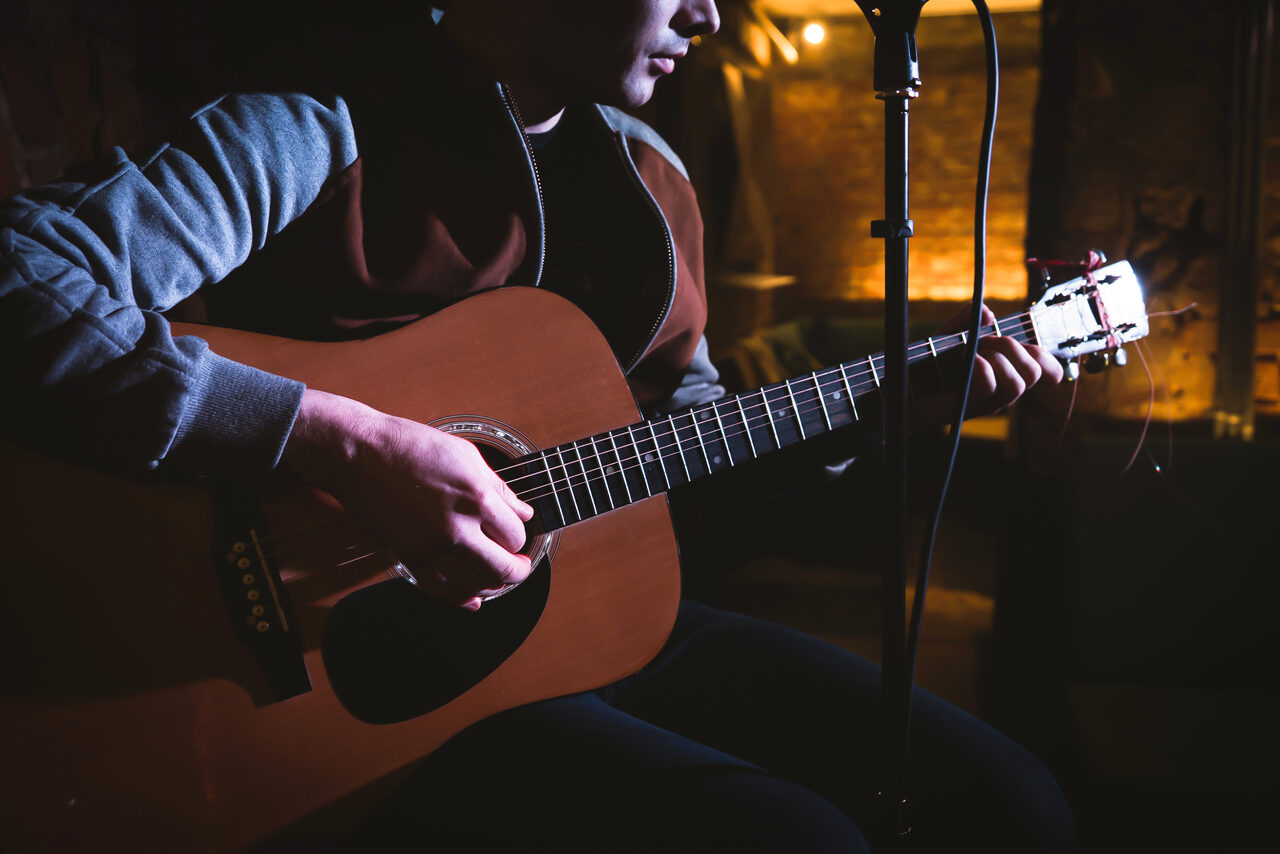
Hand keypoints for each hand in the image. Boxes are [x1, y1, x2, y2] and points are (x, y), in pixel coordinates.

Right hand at [280, 389, 534, 609]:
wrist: (358, 454)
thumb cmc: (408, 446)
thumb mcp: (465, 454)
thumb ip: (498, 487)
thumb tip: (522, 510)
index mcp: (475, 497)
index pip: (516, 534)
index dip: (522, 535)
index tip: (518, 531)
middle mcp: (456, 527)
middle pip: (503, 569)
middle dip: (518, 570)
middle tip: (520, 564)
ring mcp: (430, 547)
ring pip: (476, 587)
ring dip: (493, 586)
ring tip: (497, 576)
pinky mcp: (408, 557)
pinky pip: (441, 591)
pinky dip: (462, 600)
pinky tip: (472, 598)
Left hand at [913, 304, 1063, 428]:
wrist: (900, 387)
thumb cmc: (926, 364)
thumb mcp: (948, 334)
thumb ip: (966, 319)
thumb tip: (987, 313)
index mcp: (1005, 371)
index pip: (1046, 369)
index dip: (1045, 354)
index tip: (1015, 339)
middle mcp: (1002, 388)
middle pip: (1037, 371)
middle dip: (1013, 347)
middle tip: (983, 341)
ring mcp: (989, 401)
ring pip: (1020, 384)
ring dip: (998, 358)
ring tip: (970, 352)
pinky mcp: (973, 409)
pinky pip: (993, 389)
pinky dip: (982, 367)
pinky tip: (965, 360)